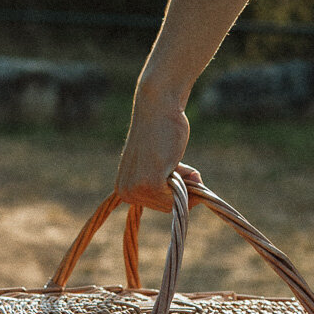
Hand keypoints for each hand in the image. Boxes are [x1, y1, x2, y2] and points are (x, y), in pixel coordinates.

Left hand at [115, 86, 199, 210]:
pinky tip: (177, 160)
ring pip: (174, 202)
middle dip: (181, 186)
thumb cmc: (161, 131)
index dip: (174, 189)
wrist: (157, 107)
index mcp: (123, 189)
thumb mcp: (156, 165)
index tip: (172, 167)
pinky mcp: (150, 183)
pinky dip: (187, 179)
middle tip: (179, 162)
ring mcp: (136, 189)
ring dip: (186, 181)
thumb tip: (190, 200)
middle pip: (166, 206)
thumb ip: (164, 184)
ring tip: (176, 159)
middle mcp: (125, 192)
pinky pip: (179, 196)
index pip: (158, 204)